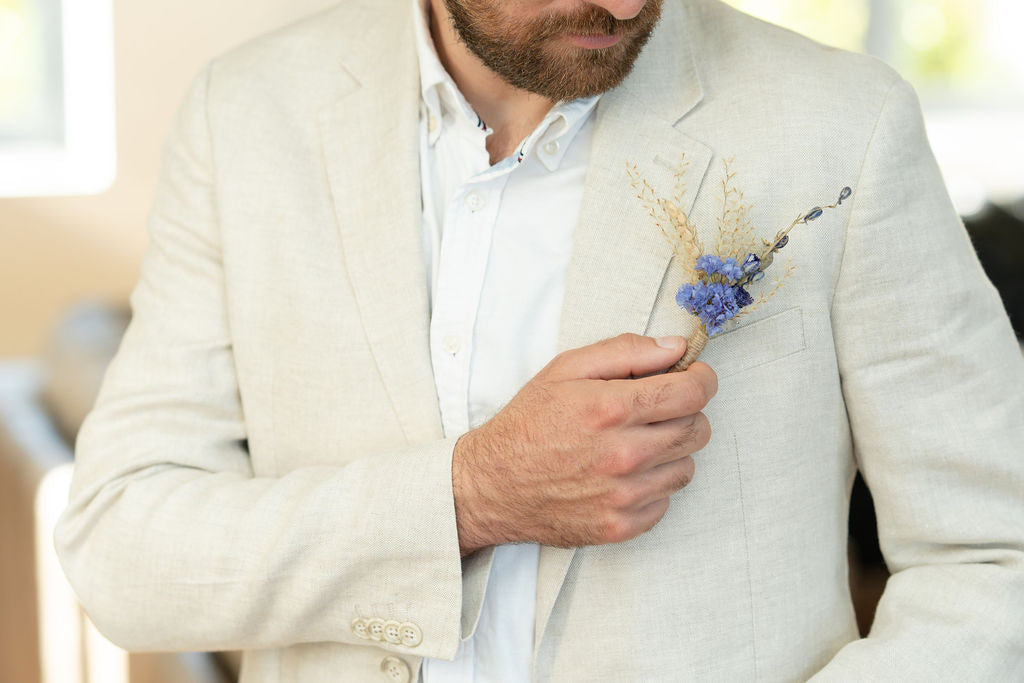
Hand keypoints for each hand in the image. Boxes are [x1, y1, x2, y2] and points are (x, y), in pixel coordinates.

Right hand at [452, 333, 716, 553]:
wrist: (491, 485)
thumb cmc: (528, 423)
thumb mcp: (566, 369)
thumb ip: (625, 351)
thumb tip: (675, 348)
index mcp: (610, 409)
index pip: (692, 393)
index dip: (702, 379)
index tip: (695, 376)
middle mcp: (622, 455)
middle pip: (697, 429)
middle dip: (687, 412)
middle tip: (659, 408)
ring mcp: (623, 496)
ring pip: (686, 467)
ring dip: (671, 451)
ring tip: (636, 443)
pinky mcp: (621, 526)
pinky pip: (666, 501)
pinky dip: (653, 485)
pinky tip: (624, 474)